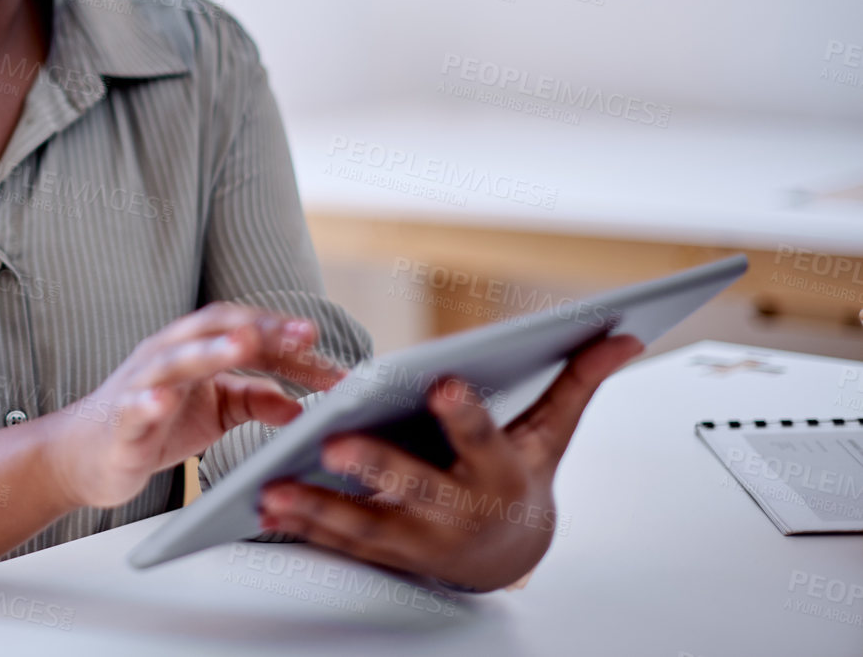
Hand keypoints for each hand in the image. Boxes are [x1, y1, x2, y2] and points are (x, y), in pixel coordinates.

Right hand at [41, 302, 345, 510]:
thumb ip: (255, 400)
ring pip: (174, 359)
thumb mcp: (216, 412)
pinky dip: (146, 401)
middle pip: (212, 329)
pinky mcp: (119, 420)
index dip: (282, 335)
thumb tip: (301, 406)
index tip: (322, 346)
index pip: (243, 329)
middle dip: (259, 329)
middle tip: (303, 335)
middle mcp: (166, 355)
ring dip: (209, 350)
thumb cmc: (156, 424)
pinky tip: (161, 401)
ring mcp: (139, 384)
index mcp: (193, 349)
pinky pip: (132, 406)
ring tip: (243, 345)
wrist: (87, 455)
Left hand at [256, 332, 643, 591]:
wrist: (508, 556)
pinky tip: (266, 507)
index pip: (484, 438)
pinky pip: (341, 544)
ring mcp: (420, 539)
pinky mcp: (386, 554)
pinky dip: (303, 529)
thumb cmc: (519, 479)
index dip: (465, 413)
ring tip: (274, 487)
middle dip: (375, 468)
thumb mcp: (549, 435)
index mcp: (498, 473)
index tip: (444, 383)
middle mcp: (458, 510)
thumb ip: (575, 381)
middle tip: (334, 444)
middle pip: (415, 488)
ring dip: (318, 508)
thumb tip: (623, 333)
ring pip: (367, 525)